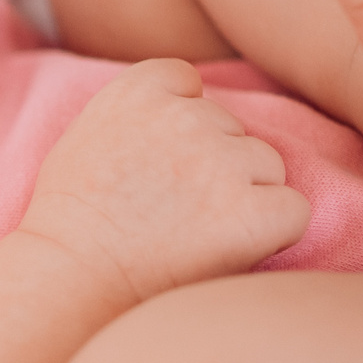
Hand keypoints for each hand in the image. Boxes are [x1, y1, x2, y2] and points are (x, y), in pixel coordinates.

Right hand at [18, 60, 310, 303]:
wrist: (70, 280)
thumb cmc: (69, 223)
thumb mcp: (86, 136)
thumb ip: (136, 114)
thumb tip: (185, 106)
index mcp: (139, 90)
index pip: (188, 82)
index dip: (181, 122)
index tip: (159, 162)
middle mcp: (186, 115)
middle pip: (231, 129)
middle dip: (214, 166)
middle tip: (171, 213)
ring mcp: (222, 162)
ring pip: (267, 166)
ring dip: (245, 196)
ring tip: (193, 236)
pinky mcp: (253, 211)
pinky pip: (294, 210)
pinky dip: (274, 231)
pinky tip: (233, 249)